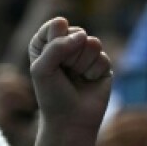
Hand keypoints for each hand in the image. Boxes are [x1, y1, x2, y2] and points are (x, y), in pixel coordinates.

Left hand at [28, 17, 111, 145]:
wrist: (72, 120)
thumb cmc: (52, 95)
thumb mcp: (42, 69)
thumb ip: (57, 46)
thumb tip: (85, 36)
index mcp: (47, 44)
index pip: (57, 25)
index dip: (54, 41)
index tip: (50, 61)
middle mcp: (68, 46)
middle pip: (77, 32)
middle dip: (70, 55)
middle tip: (65, 72)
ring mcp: (87, 55)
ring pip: (93, 43)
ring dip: (83, 64)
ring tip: (78, 77)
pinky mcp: (103, 64)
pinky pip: (103, 57)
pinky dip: (94, 72)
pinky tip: (89, 81)